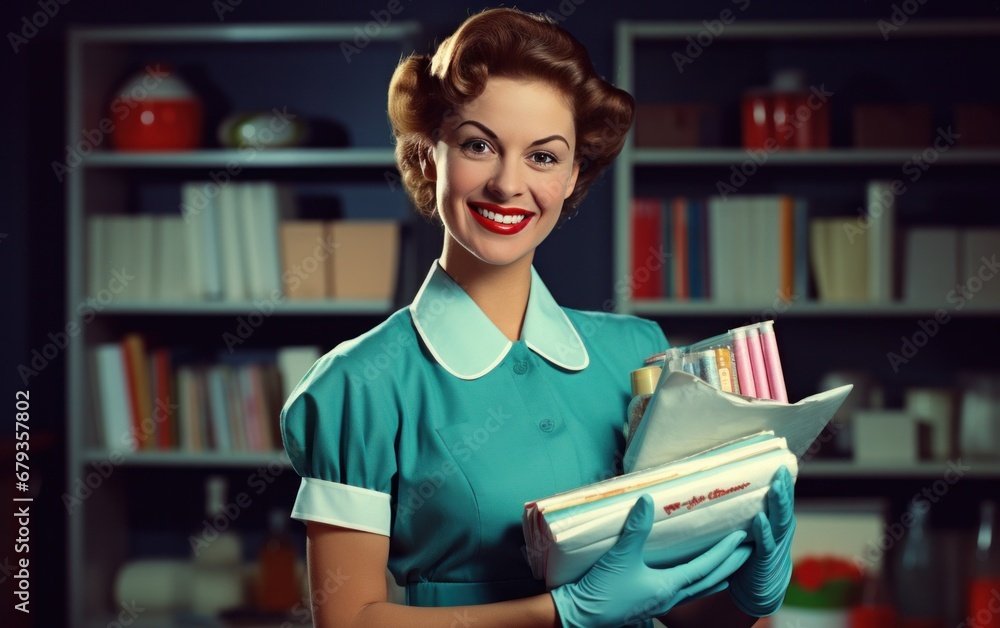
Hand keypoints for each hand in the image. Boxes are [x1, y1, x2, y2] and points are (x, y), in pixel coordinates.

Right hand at [551, 494, 751, 627]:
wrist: (579, 616)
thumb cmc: (602, 589)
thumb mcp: (619, 555)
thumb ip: (635, 527)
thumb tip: (647, 499)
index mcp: (668, 587)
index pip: (706, 568)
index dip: (725, 552)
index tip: (743, 538)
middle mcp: (669, 598)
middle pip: (708, 582)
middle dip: (730, 566)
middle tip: (748, 552)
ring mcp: (659, 604)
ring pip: (696, 591)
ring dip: (715, 577)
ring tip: (728, 569)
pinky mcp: (647, 605)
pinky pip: (680, 594)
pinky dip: (693, 584)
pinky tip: (687, 580)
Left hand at [728, 465, 795, 615]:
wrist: (759, 590)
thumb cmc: (751, 554)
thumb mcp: (753, 528)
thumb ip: (747, 509)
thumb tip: (729, 483)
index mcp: (778, 522)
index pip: (783, 498)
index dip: (784, 481)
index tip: (781, 461)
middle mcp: (781, 531)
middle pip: (785, 506)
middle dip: (784, 487)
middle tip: (781, 469)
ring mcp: (775, 545)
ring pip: (780, 522)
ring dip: (778, 504)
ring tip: (775, 487)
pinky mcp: (765, 560)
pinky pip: (766, 544)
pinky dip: (763, 531)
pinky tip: (760, 519)